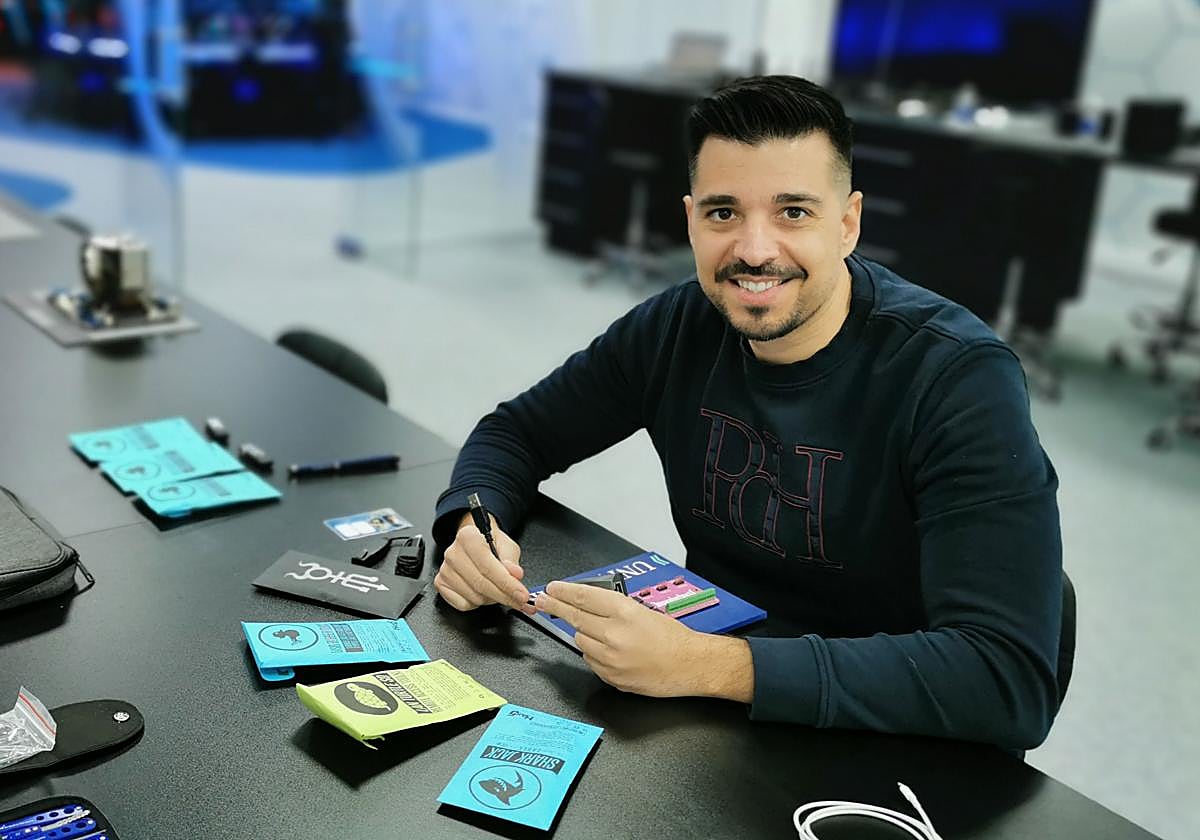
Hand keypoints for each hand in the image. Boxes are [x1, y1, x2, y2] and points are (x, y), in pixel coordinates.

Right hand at [434, 512, 534, 614]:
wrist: (475, 544)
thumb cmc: (490, 544)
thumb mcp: (507, 546)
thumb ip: (512, 560)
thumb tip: (515, 574)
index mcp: (467, 537)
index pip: (488, 567)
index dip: (507, 584)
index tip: (521, 595)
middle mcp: (452, 553)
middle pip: (481, 584)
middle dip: (504, 596)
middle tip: (518, 601)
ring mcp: (445, 570)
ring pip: (474, 597)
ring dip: (492, 599)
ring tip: (498, 589)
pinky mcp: (441, 584)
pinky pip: (463, 604)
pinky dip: (477, 603)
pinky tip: (482, 592)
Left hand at [535, 581, 752, 700]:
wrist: (691, 665)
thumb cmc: (673, 638)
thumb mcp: (643, 610)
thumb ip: (613, 607)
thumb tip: (586, 602)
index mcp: (624, 612)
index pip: (583, 597)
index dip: (563, 592)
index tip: (552, 588)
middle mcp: (614, 634)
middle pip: (574, 617)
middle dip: (556, 607)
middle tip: (545, 601)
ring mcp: (611, 658)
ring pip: (580, 640)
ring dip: (584, 634)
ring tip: (604, 633)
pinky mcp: (611, 677)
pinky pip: (590, 660)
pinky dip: (594, 653)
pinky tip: (611, 651)